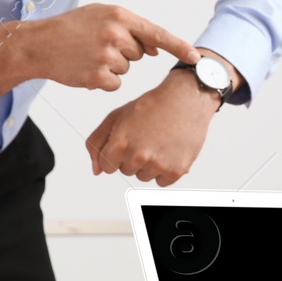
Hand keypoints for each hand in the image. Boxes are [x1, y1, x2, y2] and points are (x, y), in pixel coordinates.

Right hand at [0, 3, 197, 100]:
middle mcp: (116, 34)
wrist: (37, 45)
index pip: (157, 33)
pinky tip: (85, 68)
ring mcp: (107, 56)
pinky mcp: (98, 76)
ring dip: (112, 66)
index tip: (196, 57)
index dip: (179, 47)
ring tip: (87, 55)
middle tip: (97, 45)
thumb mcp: (99, 15)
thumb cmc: (70, 29)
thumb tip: (155, 50)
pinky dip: (103, 80)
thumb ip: (129, 28)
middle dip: (124, 52)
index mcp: (119, 16)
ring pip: (126, 69)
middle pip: (140, 53)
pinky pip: (115, 84)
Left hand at [86, 68, 218, 182]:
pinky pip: (162, 181)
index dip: (117, 152)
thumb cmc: (152, 105)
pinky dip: (165, 169)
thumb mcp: (116, 117)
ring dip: (149, 164)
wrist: (185, 99)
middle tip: (146, 137)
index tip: (128, 140)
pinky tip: (169, 150)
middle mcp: (137, 157)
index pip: (107, 166)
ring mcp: (157, 165)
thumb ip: (97, 143)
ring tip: (159, 142)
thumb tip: (96, 171)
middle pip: (126, 171)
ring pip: (144, 176)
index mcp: (120, 144)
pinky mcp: (175, 170)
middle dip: (133, 157)